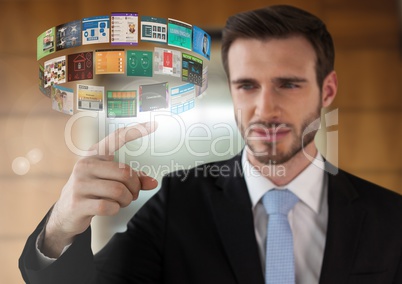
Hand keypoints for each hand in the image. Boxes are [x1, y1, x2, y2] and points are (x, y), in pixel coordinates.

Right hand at [41, 122, 157, 257]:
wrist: (65, 212)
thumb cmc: (92, 191)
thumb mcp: (109, 180)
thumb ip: (132, 179)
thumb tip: (153, 182)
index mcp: (95, 155)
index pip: (117, 137)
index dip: (136, 131)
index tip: (154, 124)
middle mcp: (86, 165)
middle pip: (125, 173)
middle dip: (134, 187)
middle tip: (132, 194)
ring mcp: (80, 184)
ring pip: (119, 191)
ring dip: (126, 200)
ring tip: (121, 201)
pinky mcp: (78, 203)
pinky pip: (108, 206)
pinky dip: (115, 209)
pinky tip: (110, 208)